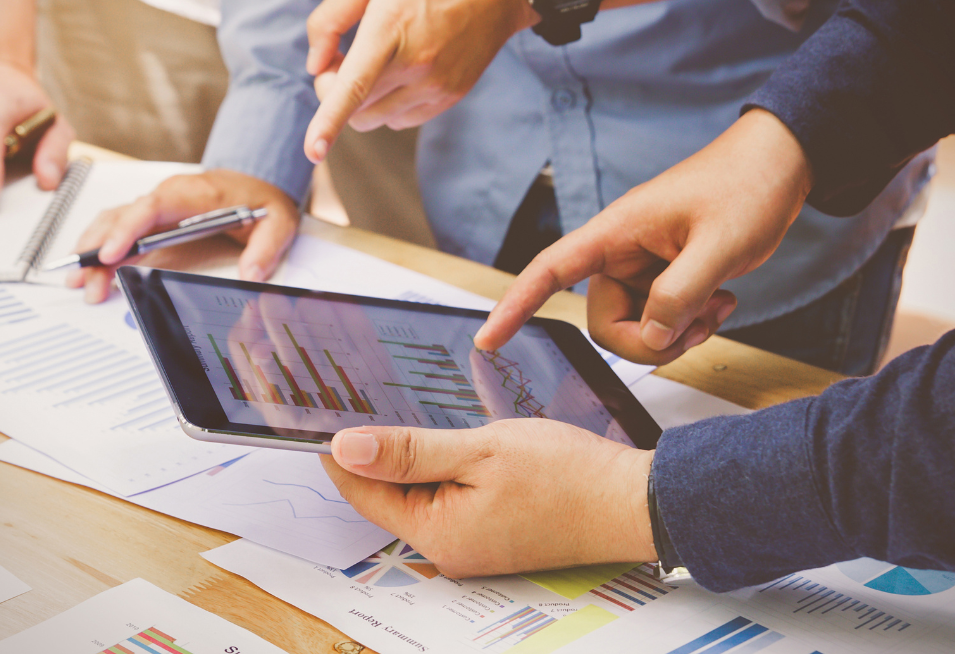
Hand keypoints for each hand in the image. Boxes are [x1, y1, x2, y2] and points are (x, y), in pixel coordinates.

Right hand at [67, 169, 298, 302]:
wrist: (258, 179)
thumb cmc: (260, 199)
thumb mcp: (277, 222)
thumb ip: (265, 248)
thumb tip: (251, 273)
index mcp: (192, 194)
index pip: (150, 208)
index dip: (126, 231)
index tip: (110, 255)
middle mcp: (167, 195)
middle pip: (122, 217)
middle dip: (97, 248)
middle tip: (85, 280)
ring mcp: (156, 204)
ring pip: (112, 220)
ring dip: (92, 247)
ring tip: (78, 278)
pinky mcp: (151, 215)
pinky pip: (118, 225)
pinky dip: (99, 243)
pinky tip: (89, 265)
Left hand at [302, 0, 535, 162]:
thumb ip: (329, 19)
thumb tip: (314, 65)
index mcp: (390, 29)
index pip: (354, 86)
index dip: (329, 120)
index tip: (313, 151)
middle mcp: (415, 64)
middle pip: (354, 108)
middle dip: (334, 90)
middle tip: (341, 57)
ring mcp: (435, 85)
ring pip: (374, 119)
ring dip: (361, 100)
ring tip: (374, 62)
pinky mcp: (450, 97)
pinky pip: (400, 120)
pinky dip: (387, 104)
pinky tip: (399, 72)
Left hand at [322, 420, 654, 576]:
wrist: (632, 501)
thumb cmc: (568, 475)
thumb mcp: (478, 449)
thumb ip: (408, 450)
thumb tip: (344, 448)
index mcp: (438, 533)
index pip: (363, 491)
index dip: (341, 452)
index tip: (322, 416)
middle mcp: (449, 550)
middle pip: (388, 497)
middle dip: (376, 454)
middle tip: (363, 404)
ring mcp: (472, 547)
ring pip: (420, 497)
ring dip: (411, 461)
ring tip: (408, 417)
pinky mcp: (492, 537)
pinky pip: (449, 502)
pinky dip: (441, 473)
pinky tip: (449, 444)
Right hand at [477, 110, 812, 363]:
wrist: (779, 165)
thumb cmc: (745, 186)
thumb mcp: (719, 245)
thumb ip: (679, 295)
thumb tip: (652, 337)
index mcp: (617, 232)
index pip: (549, 270)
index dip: (516, 305)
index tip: (488, 340)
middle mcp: (621, 251)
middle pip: (604, 321)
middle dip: (649, 340)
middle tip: (698, 326)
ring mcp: (644, 266)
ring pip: (636, 327)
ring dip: (677, 332)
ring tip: (718, 306)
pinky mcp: (666, 276)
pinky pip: (661, 319)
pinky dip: (690, 323)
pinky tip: (722, 300)